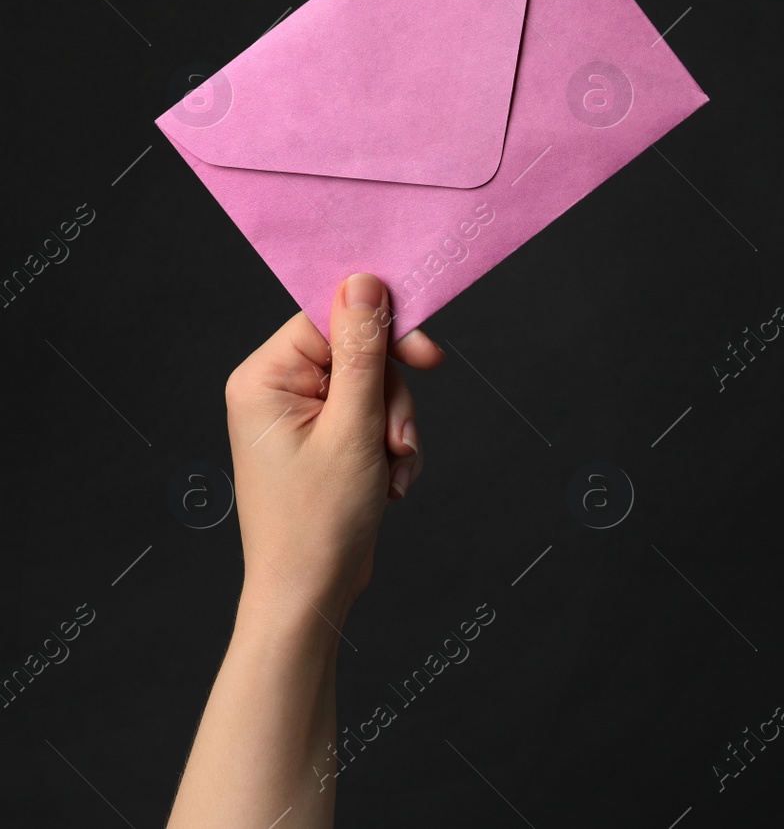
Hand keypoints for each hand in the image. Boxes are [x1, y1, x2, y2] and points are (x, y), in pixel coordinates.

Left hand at [223, 273, 444, 625]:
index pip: (331, 319)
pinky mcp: (322, 441)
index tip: (426, 355)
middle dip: (391, 400)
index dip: (383, 333)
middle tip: (400, 440)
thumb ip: (363, 352)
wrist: (310, 594)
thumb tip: (365, 282)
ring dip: (396, 430)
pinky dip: (390, 450)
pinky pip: (372, 419)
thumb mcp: (353, 430)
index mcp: (264, 379)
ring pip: (374, 389)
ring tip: (392, 474)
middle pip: (359, 355)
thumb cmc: (318, 522)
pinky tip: (388, 484)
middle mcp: (275, 391)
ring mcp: (299, 417)